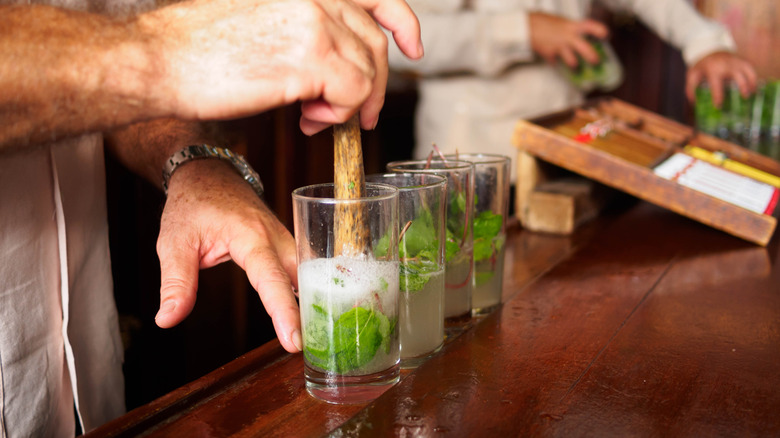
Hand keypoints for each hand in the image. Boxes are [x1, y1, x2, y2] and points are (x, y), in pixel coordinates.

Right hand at [142, 0, 421, 134]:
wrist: (159, 60)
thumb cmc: (199, 48)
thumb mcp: (263, 19)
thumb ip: (307, 30)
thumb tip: (340, 64)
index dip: (402, 22)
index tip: (413, 48)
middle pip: (374, 43)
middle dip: (373, 85)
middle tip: (357, 115)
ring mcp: (315, 21)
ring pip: (366, 72)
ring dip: (347, 104)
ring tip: (313, 118)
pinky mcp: (311, 55)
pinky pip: (351, 93)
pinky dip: (337, 115)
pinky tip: (307, 120)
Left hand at [154, 158, 301, 352]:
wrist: (208, 174)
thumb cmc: (192, 205)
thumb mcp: (174, 242)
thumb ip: (175, 283)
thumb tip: (168, 319)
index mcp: (250, 235)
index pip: (271, 279)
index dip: (283, 311)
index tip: (293, 341)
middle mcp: (276, 237)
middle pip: (301, 279)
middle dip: (309, 313)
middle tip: (309, 347)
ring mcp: (286, 239)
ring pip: (308, 275)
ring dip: (314, 302)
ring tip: (317, 337)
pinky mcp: (287, 245)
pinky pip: (304, 271)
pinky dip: (309, 291)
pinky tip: (313, 314)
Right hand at [528, 12, 608, 66]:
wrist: (525, 26)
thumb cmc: (543, 21)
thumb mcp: (561, 22)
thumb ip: (570, 29)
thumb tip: (579, 36)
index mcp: (572, 25)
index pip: (590, 26)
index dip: (600, 31)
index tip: (607, 35)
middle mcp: (568, 36)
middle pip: (585, 48)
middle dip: (592, 56)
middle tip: (596, 61)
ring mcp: (559, 47)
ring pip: (572, 61)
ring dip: (574, 65)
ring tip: (576, 67)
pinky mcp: (549, 54)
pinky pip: (555, 62)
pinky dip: (555, 62)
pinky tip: (554, 61)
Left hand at [685, 51, 757, 107]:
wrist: (709, 49)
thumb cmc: (701, 66)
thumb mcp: (692, 75)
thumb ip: (691, 88)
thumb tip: (694, 102)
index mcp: (713, 70)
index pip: (716, 85)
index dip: (718, 96)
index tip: (718, 106)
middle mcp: (726, 65)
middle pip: (738, 76)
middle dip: (743, 87)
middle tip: (745, 97)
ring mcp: (736, 62)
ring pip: (748, 71)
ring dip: (752, 82)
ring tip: (752, 93)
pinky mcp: (741, 60)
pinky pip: (751, 68)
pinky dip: (754, 77)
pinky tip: (754, 86)